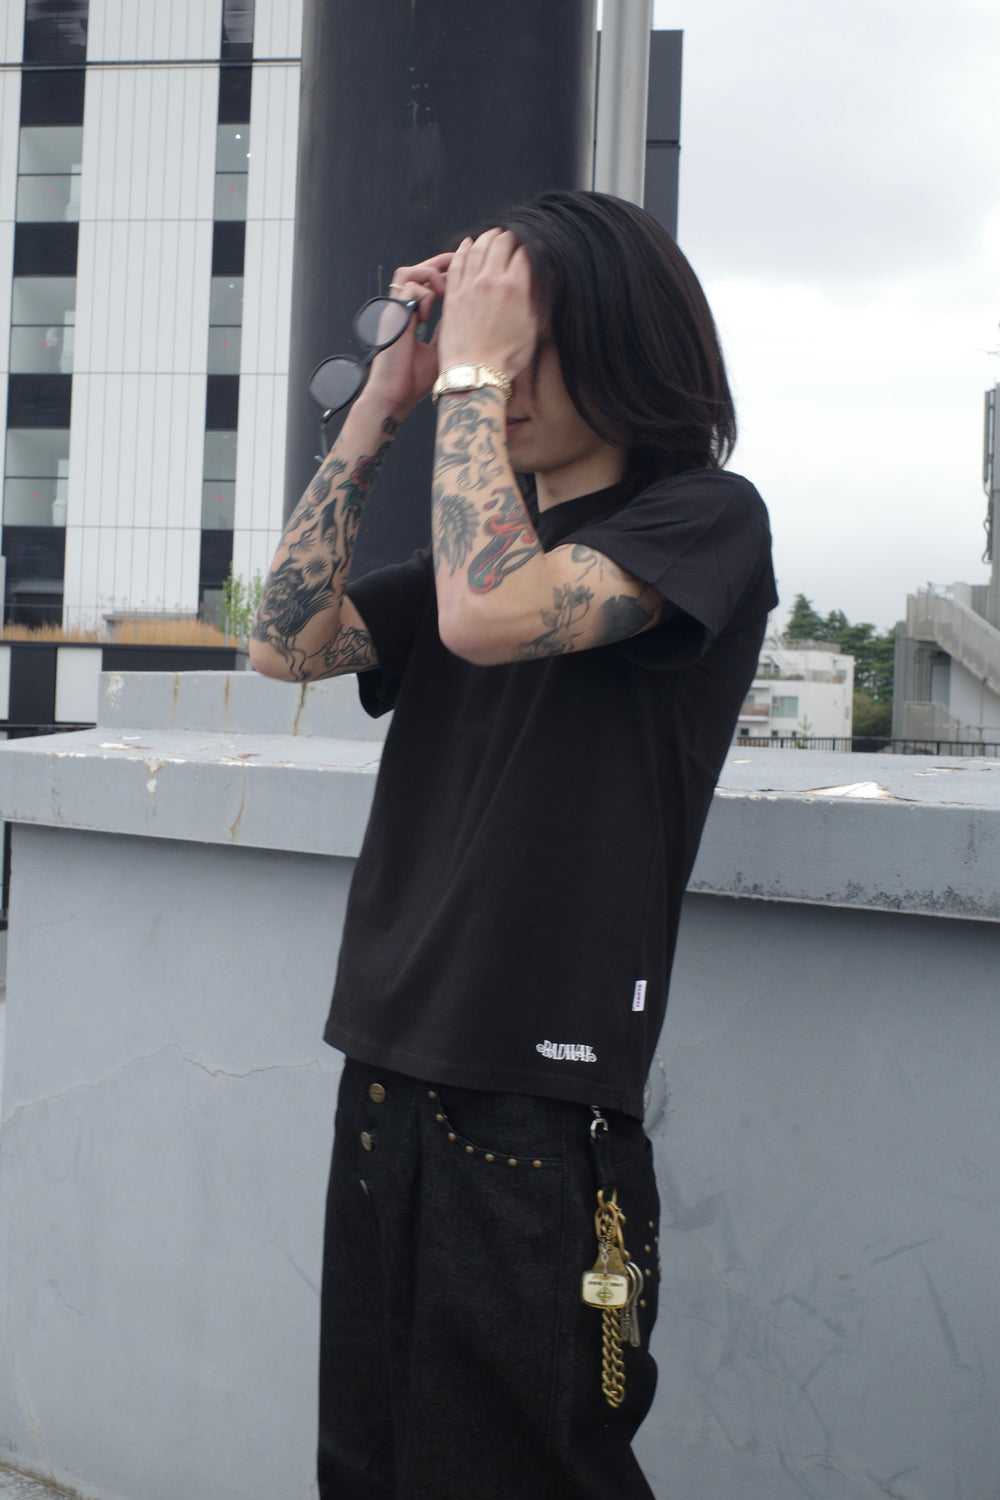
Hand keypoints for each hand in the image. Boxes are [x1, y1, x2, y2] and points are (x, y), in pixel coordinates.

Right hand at [360, 251, 453, 417]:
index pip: (426, 282)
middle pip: (418, 269)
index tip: (465, 273)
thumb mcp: (440, 348)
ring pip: (410, 272)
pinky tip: (428, 317)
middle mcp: (401, 309)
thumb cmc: (413, 380)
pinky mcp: (392, 314)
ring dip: (430, 277)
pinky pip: (409, 288)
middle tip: (460, 265)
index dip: (444, 272)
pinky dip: (424, 297)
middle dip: (440, 263)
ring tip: (444, 294)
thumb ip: (449, 327)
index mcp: (410, 315)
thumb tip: (466, 312)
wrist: (394, 395)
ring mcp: (394, 310)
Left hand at [438, 229, 537, 380]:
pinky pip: (457, 264)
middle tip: (514, 237)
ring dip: (487, 237)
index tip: (534, 246)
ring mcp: (469, 286)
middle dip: (510, 237)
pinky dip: (463, 250)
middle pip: (501, 244)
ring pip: (478, 249)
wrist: (474, 373)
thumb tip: (549, 277)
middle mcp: (491, 281)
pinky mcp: (453, 295)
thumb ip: (539, 299)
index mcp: (515, 288)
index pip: (525, 254)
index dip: (531, 246)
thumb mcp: (533, 329)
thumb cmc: (507, 358)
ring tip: (494, 234)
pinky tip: (468, 244)